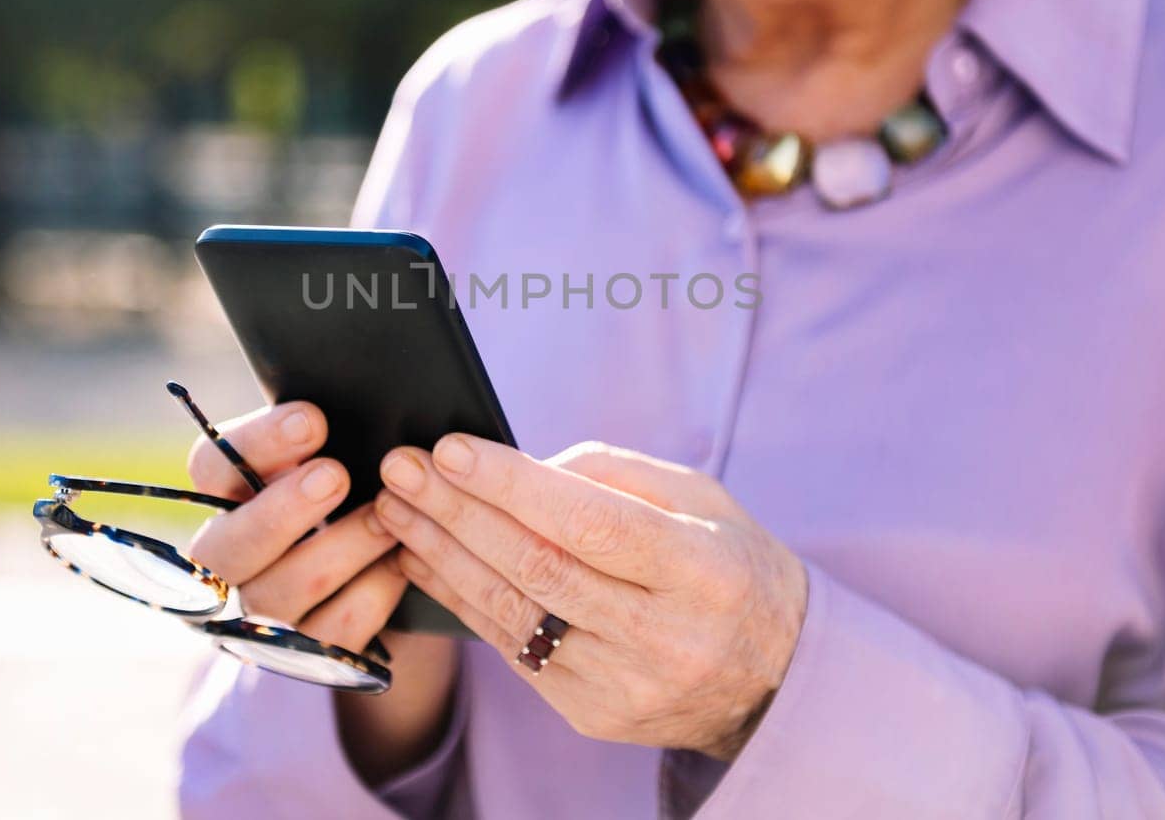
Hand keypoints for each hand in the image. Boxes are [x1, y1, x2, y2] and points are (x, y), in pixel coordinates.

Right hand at [186, 402, 460, 784]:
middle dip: (283, 509)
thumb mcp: (329, 454)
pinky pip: (334, 633)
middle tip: (336, 475)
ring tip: (386, 515)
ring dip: (340, 548)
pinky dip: (371, 593)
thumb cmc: (348, 488)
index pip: (212, 468)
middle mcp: (225, 562)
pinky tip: (401, 563)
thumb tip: (367, 396)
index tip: (313, 419)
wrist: (376, 568)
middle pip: (228, 545)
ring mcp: (260, 615)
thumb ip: (321, 436)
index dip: (258, 443)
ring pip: (285, 591)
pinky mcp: (306, 655)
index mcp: (222, 496)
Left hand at [373, 437, 808, 761]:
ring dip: (441, 555)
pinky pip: (509, 648)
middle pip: (539, 568)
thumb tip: (517, 470)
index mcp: (702, 571)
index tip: (450, 448)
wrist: (770, 675)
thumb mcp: (700, 499)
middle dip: (457, 512)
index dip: (514, 486)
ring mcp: (624, 685)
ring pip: (511, 613)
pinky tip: (423, 559)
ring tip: (394, 508)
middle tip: (400, 468)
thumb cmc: (727, 562)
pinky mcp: (590, 715)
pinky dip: (459, 598)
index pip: (592, 524)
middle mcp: (664, 637)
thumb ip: (612, 474)